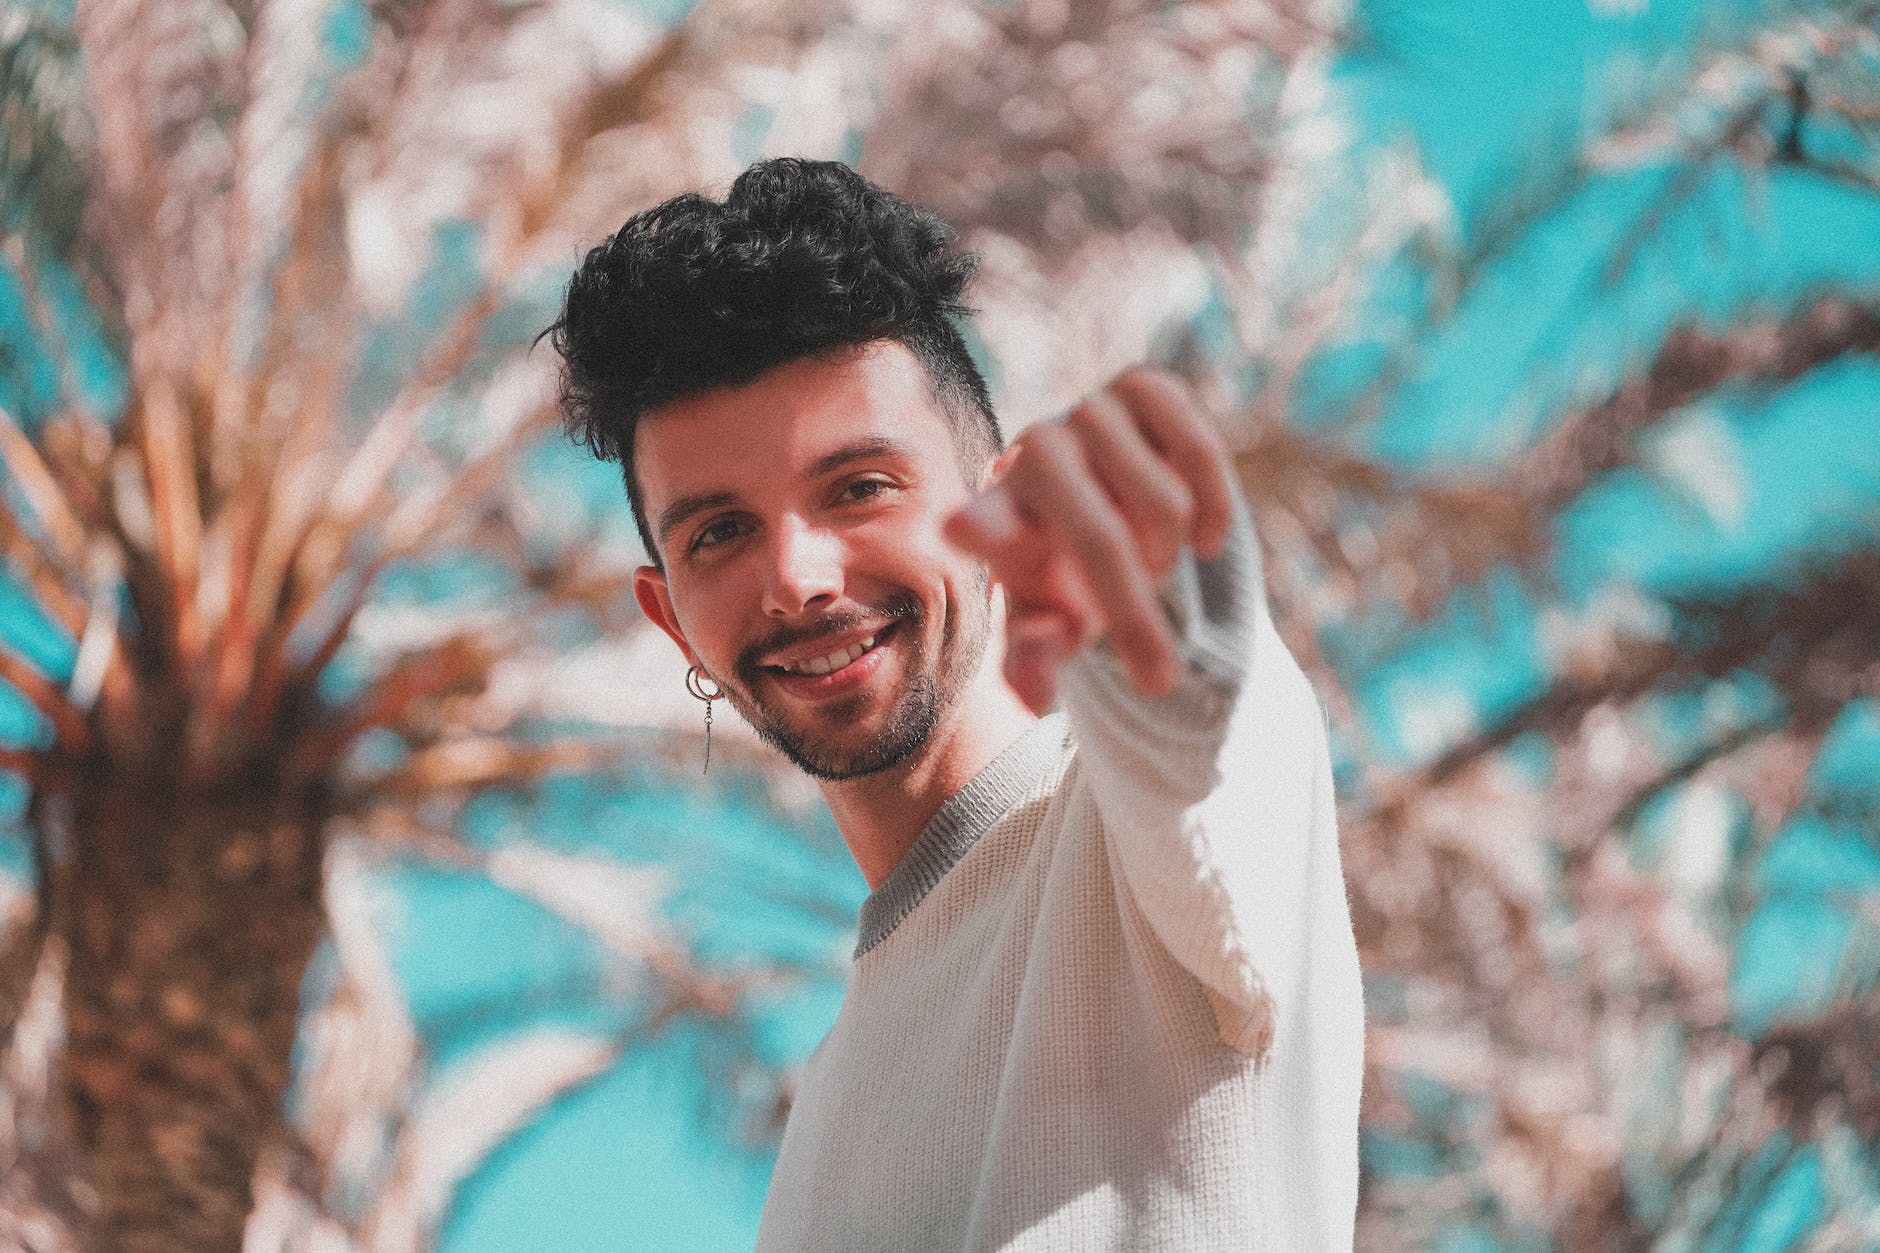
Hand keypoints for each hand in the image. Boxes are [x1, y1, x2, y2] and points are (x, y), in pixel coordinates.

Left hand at [942, 368, 1235, 714]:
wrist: (1114, 507)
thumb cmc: (1071, 575)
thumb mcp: (1053, 623)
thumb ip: (1036, 657)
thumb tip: (1033, 694)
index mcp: (996, 515)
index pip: (986, 521)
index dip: (982, 525)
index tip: (963, 529)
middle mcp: (1035, 452)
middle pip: (1102, 540)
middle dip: (1136, 618)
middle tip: (1158, 677)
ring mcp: (1088, 411)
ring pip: (1166, 506)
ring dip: (1170, 552)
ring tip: (1151, 559)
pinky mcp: (1143, 385)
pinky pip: (1202, 451)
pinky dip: (1215, 506)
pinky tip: (1201, 537)